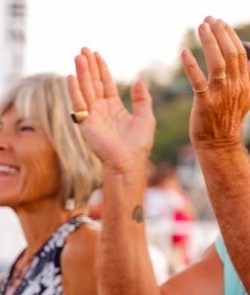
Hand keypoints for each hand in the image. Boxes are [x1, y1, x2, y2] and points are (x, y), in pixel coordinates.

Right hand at [67, 47, 154, 170]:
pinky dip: (74, 91)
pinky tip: (71, 77)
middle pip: (93, 83)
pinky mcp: (85, 124)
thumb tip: (139, 81)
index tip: (96, 54)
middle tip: (83, 50)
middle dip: (88, 66)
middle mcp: (100, 110)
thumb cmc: (138, 144)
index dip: (101, 69)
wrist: (128, 161)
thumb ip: (142, 99)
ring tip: (78, 57)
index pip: (105, 83)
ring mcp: (91, 116)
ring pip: (85, 89)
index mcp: (113, 107)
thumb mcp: (146, 116)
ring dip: (81, 73)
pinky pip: (79, 104)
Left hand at [181, 17, 249, 149]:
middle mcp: (236, 86)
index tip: (219, 23)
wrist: (219, 142)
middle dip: (219, 33)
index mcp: (245, 82)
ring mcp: (221, 95)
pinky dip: (191, 65)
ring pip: (217, 63)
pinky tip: (184, 52)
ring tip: (200, 28)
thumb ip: (243, 75)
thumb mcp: (243, 94)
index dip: (229, 35)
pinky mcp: (205, 104)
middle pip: (230, 53)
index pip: (239, 52)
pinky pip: (198, 81)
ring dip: (208, 43)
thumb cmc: (226, 117)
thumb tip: (244, 54)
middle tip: (208, 19)